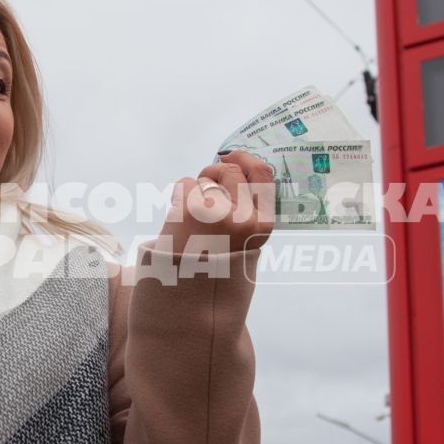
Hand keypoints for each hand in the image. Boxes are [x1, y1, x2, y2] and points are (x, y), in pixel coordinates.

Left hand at [156, 149, 275, 256]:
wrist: (186, 287)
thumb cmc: (215, 260)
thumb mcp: (245, 238)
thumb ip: (247, 207)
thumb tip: (235, 164)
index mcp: (261, 224)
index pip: (263, 175)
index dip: (246, 159)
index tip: (234, 156)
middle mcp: (242, 217)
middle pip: (230, 170)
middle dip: (215, 171)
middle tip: (206, 189)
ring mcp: (216, 212)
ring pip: (205, 178)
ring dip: (197, 188)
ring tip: (194, 215)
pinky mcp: (190, 210)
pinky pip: (186, 183)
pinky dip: (180, 194)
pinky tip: (181, 216)